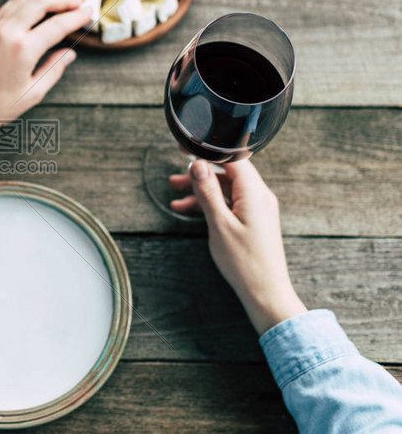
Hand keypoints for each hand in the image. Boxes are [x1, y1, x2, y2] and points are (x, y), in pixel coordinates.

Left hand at [0, 0, 91, 140]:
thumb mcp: (32, 93)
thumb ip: (53, 70)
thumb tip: (70, 54)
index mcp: (24, 50)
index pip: (58, 25)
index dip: (77, 17)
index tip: (89, 12)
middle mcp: (8, 34)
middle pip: (41, 3)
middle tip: (78, 0)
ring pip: (22, 1)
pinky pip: (6, 7)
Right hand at [170, 159, 306, 333]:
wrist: (266, 292)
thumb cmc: (244, 262)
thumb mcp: (219, 224)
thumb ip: (208, 192)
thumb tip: (197, 165)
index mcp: (255, 194)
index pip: (232, 160)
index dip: (208, 151)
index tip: (186, 149)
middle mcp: (260, 196)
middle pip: (227, 174)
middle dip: (200, 174)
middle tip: (175, 176)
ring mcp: (258, 208)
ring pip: (227, 189)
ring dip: (202, 190)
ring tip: (175, 194)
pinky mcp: (255, 220)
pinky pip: (231, 203)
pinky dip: (211, 203)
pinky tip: (189, 210)